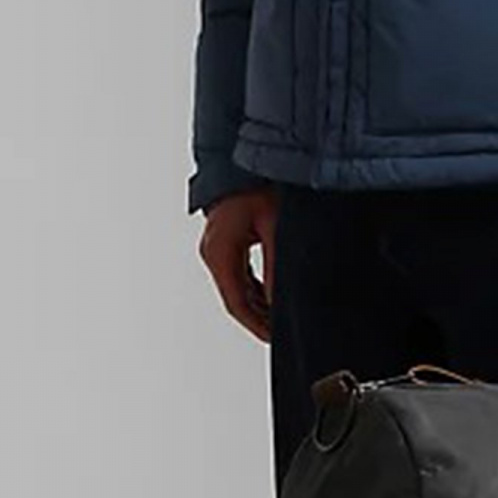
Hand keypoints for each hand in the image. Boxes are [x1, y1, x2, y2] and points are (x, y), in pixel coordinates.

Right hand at [200, 184, 277, 340]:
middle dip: (260, 319)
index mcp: (220, 252)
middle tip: (284, 333)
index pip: (237, 303)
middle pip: (237, 300)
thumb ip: (278, 268)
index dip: (257, 325)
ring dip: (260, 306)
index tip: (276, 338)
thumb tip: (284, 300)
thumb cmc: (256, 184)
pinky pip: (241, 275)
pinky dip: (257, 290)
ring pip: (239, 289)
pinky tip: (274, 297)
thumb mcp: (275, 228)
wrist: (244, 159)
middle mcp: (214, 252)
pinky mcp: (227, 242)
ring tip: (282, 320)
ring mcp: (218, 247)